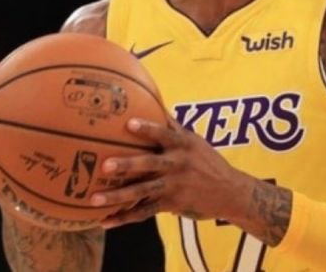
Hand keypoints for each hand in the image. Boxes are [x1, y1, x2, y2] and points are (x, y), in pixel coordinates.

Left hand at [91, 118, 255, 228]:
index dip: (147, 128)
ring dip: (117, 196)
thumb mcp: (196, 142)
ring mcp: (174, 185)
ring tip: (95, 199)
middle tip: (104, 165)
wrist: (231, 192)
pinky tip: (107, 221)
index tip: (128, 123)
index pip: (164, 134)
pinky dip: (125, 217)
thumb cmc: (209, 162)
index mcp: (183, 145)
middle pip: (149, 164)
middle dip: (127, 165)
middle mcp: (178, 164)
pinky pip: (145, 212)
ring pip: (142, 191)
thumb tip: (156, 103)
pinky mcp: (172, 204)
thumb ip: (174, 127)